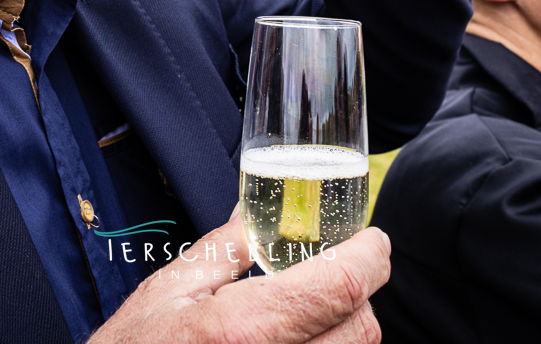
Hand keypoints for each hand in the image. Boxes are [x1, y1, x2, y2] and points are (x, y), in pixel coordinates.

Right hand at [89, 210, 387, 343]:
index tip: (372, 240)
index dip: (369, 257)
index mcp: (242, 332)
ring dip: (344, 331)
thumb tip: (256, 210)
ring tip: (311, 311)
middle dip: (359, 295)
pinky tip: (298, 339)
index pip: (339, 289)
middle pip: (360, 331)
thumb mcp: (168, 293)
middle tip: (340, 271)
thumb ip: (224, 249)